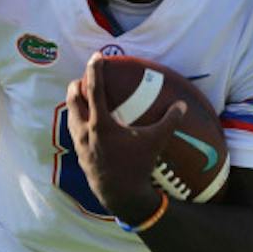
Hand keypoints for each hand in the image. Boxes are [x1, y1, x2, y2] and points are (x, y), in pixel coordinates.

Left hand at [66, 53, 185, 221]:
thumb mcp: (155, 142)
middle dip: (77, 85)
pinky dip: (77, 120)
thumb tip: (182, 105)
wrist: (120, 195)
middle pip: (74, 99)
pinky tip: (87, 123)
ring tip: (82, 97)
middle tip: (84, 78)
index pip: (94, 89)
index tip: (96, 57)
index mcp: (101, 123)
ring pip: (70, 115)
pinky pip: (74, 130)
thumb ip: (169, 121)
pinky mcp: (79, 154)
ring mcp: (79, 143)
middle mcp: (85, 130)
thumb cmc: (138, 166)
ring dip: (75, 102)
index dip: (95, 70)